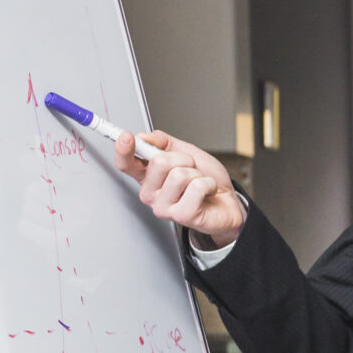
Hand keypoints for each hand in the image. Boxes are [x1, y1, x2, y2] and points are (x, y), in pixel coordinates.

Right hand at [111, 129, 246, 247]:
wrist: (229, 201)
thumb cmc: (206, 180)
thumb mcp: (186, 153)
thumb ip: (163, 142)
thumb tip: (144, 136)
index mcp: (147, 176)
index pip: (125, 163)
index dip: (123, 149)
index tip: (127, 136)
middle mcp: (150, 193)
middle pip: (159, 162)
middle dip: (184, 159)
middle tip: (192, 170)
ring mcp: (163, 207)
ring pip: (179, 175)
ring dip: (198, 174)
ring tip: (200, 183)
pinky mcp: (181, 216)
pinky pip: (196, 187)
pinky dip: (209, 184)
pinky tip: (207, 193)